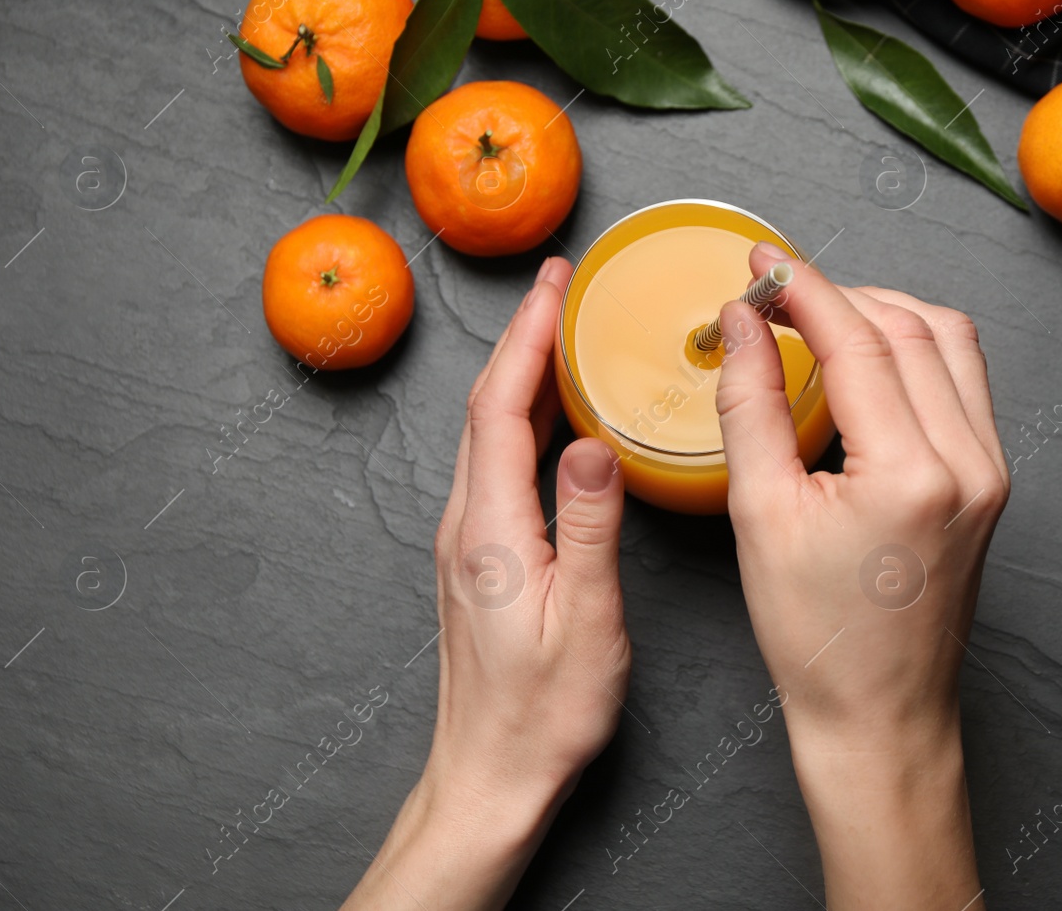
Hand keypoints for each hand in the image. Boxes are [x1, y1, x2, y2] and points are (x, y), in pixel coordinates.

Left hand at [341, 256, 629, 910]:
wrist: (489, 775)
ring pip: (487, 433)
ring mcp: (466, 540)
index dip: (526, 337)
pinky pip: (495, 464)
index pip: (501, 407)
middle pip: (486, 407)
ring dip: (520, 372)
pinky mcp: (478, 557)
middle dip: (521, 336)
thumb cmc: (543, 712)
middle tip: (561, 284)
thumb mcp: (587, 619)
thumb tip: (595, 443)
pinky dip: (522, 418)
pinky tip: (554, 415)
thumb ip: (590, 525)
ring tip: (559, 328)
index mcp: (490, 529)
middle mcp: (466, 524)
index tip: (555, 285)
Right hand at [715, 242, 1008, 909]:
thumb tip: (742, 325)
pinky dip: (912, 350)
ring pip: (948, 342)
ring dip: (883, 313)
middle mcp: (970, 463)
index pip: (859, 340)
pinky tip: (862, 361)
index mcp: (912, 474)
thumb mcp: (760, 516)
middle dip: (839, 293)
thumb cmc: (817, 638)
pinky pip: (961, 381)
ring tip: (817, 319)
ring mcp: (991, 471)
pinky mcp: (991, 480)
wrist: (879, 715)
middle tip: (775, 293)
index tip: (760, 261)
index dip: (803, 286)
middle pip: (911, 326)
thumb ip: (750, 406)